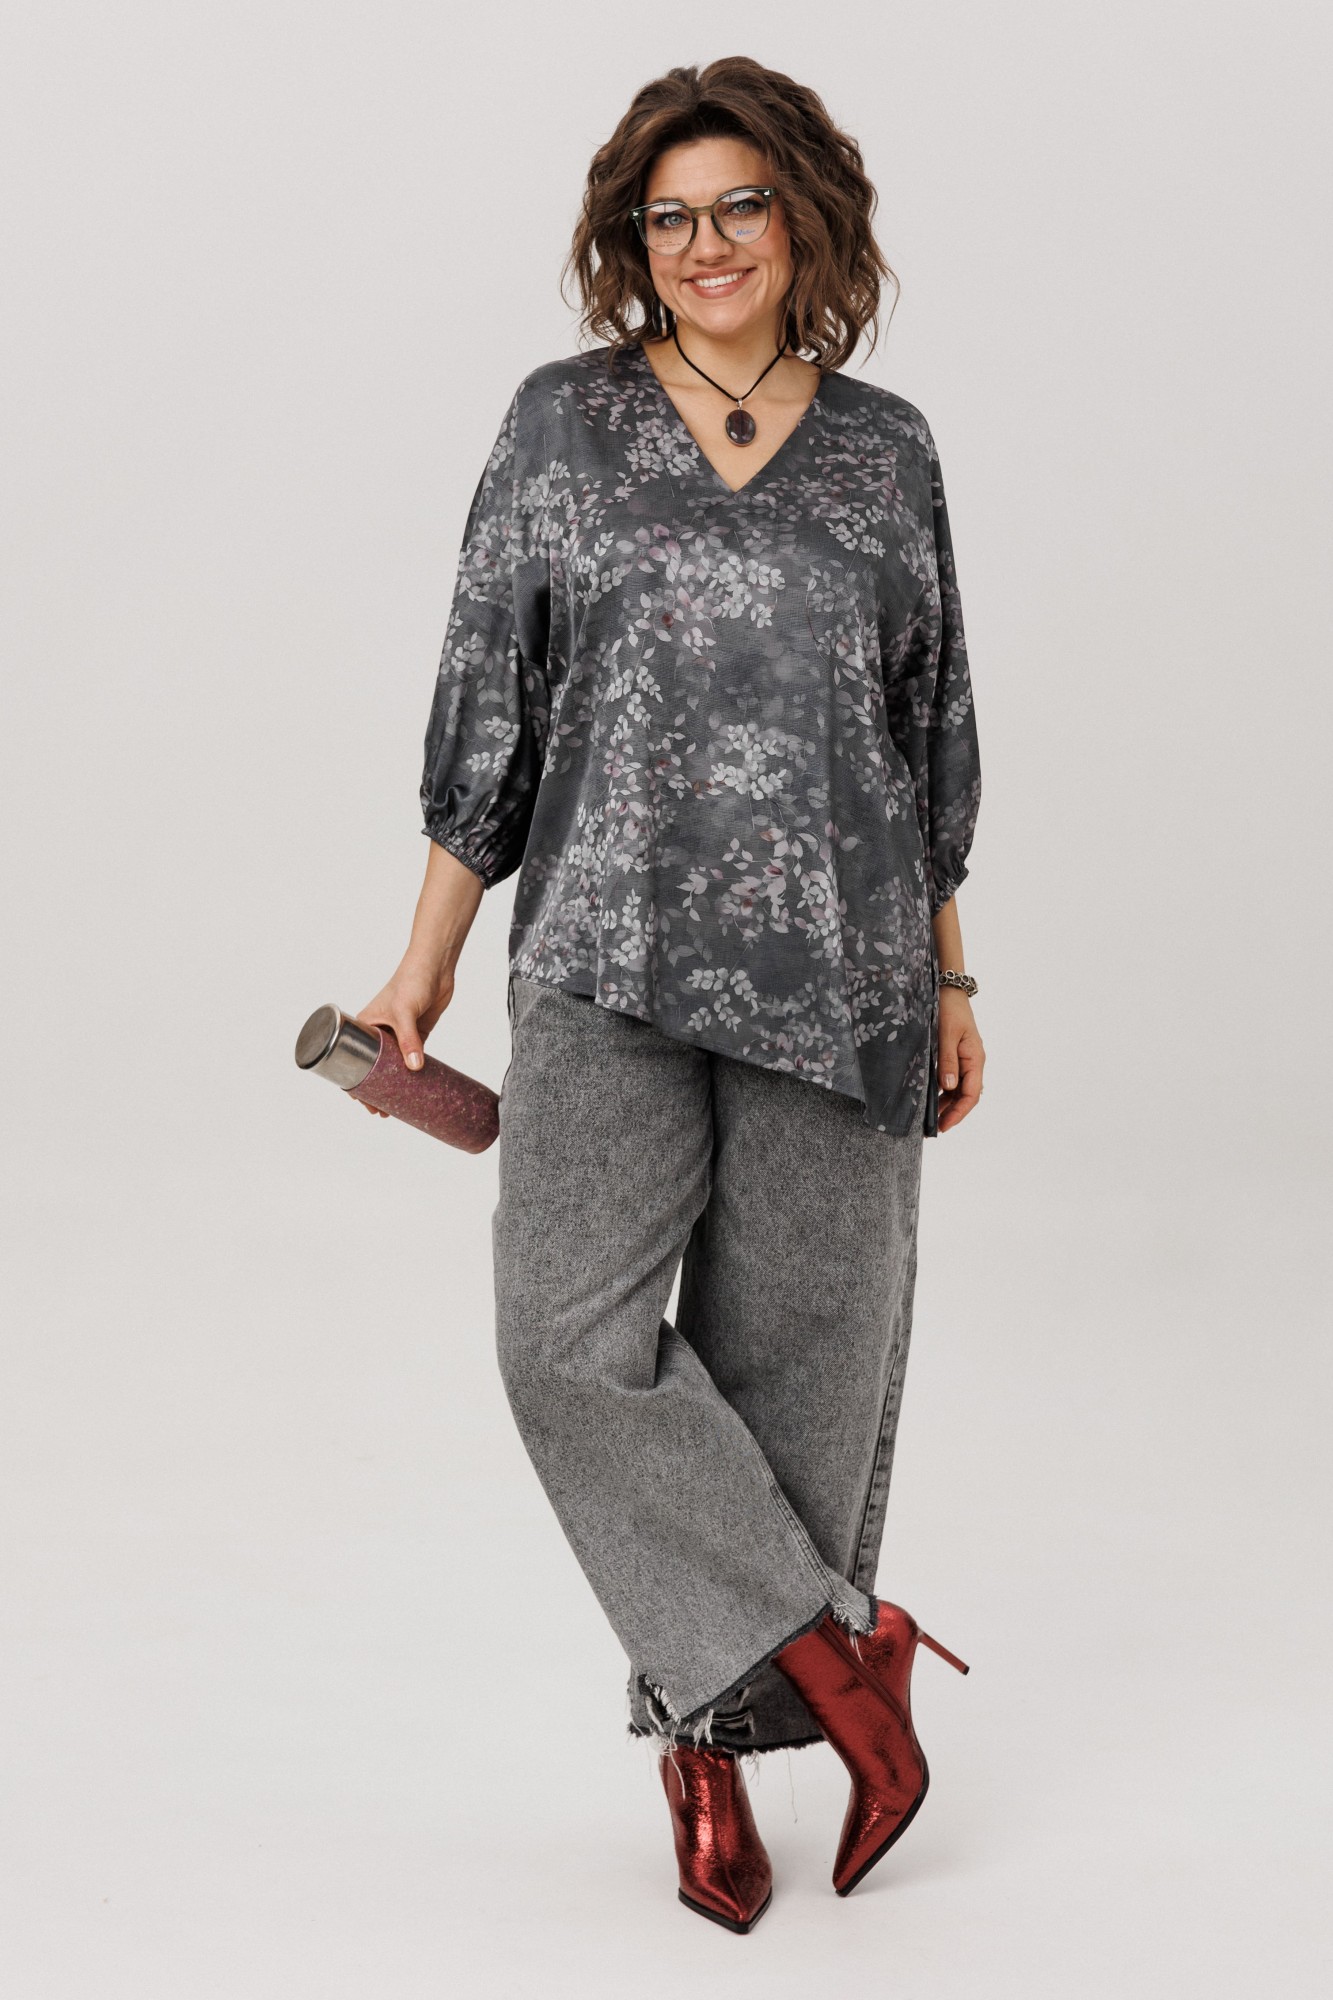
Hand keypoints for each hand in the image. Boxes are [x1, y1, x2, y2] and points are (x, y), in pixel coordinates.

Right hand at [353, 957, 455, 1117]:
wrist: (434, 966)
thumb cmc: (410, 981)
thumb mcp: (405, 1013)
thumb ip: (410, 1040)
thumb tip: (415, 1068)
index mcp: (365, 1025)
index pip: (352, 1058)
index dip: (353, 1081)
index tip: (359, 1101)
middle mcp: (378, 1031)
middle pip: (373, 1067)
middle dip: (374, 1090)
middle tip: (379, 1112)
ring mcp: (398, 1034)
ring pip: (392, 1066)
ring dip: (393, 1085)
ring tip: (395, 1108)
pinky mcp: (417, 1033)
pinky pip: (412, 1058)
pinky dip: (412, 1073)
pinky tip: (414, 1088)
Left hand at [936, 987, 983, 1132]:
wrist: (948, 989)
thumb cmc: (948, 1009)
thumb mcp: (945, 1035)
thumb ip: (947, 1061)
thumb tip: (948, 1087)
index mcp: (975, 1058)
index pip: (971, 1094)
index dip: (958, 1113)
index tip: (944, 1126)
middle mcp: (973, 1062)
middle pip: (967, 1095)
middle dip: (952, 1113)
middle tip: (933, 1129)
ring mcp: (966, 1059)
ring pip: (959, 1090)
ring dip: (947, 1104)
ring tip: (930, 1119)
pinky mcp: (957, 1056)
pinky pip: (953, 1080)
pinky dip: (943, 1092)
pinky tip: (930, 1099)